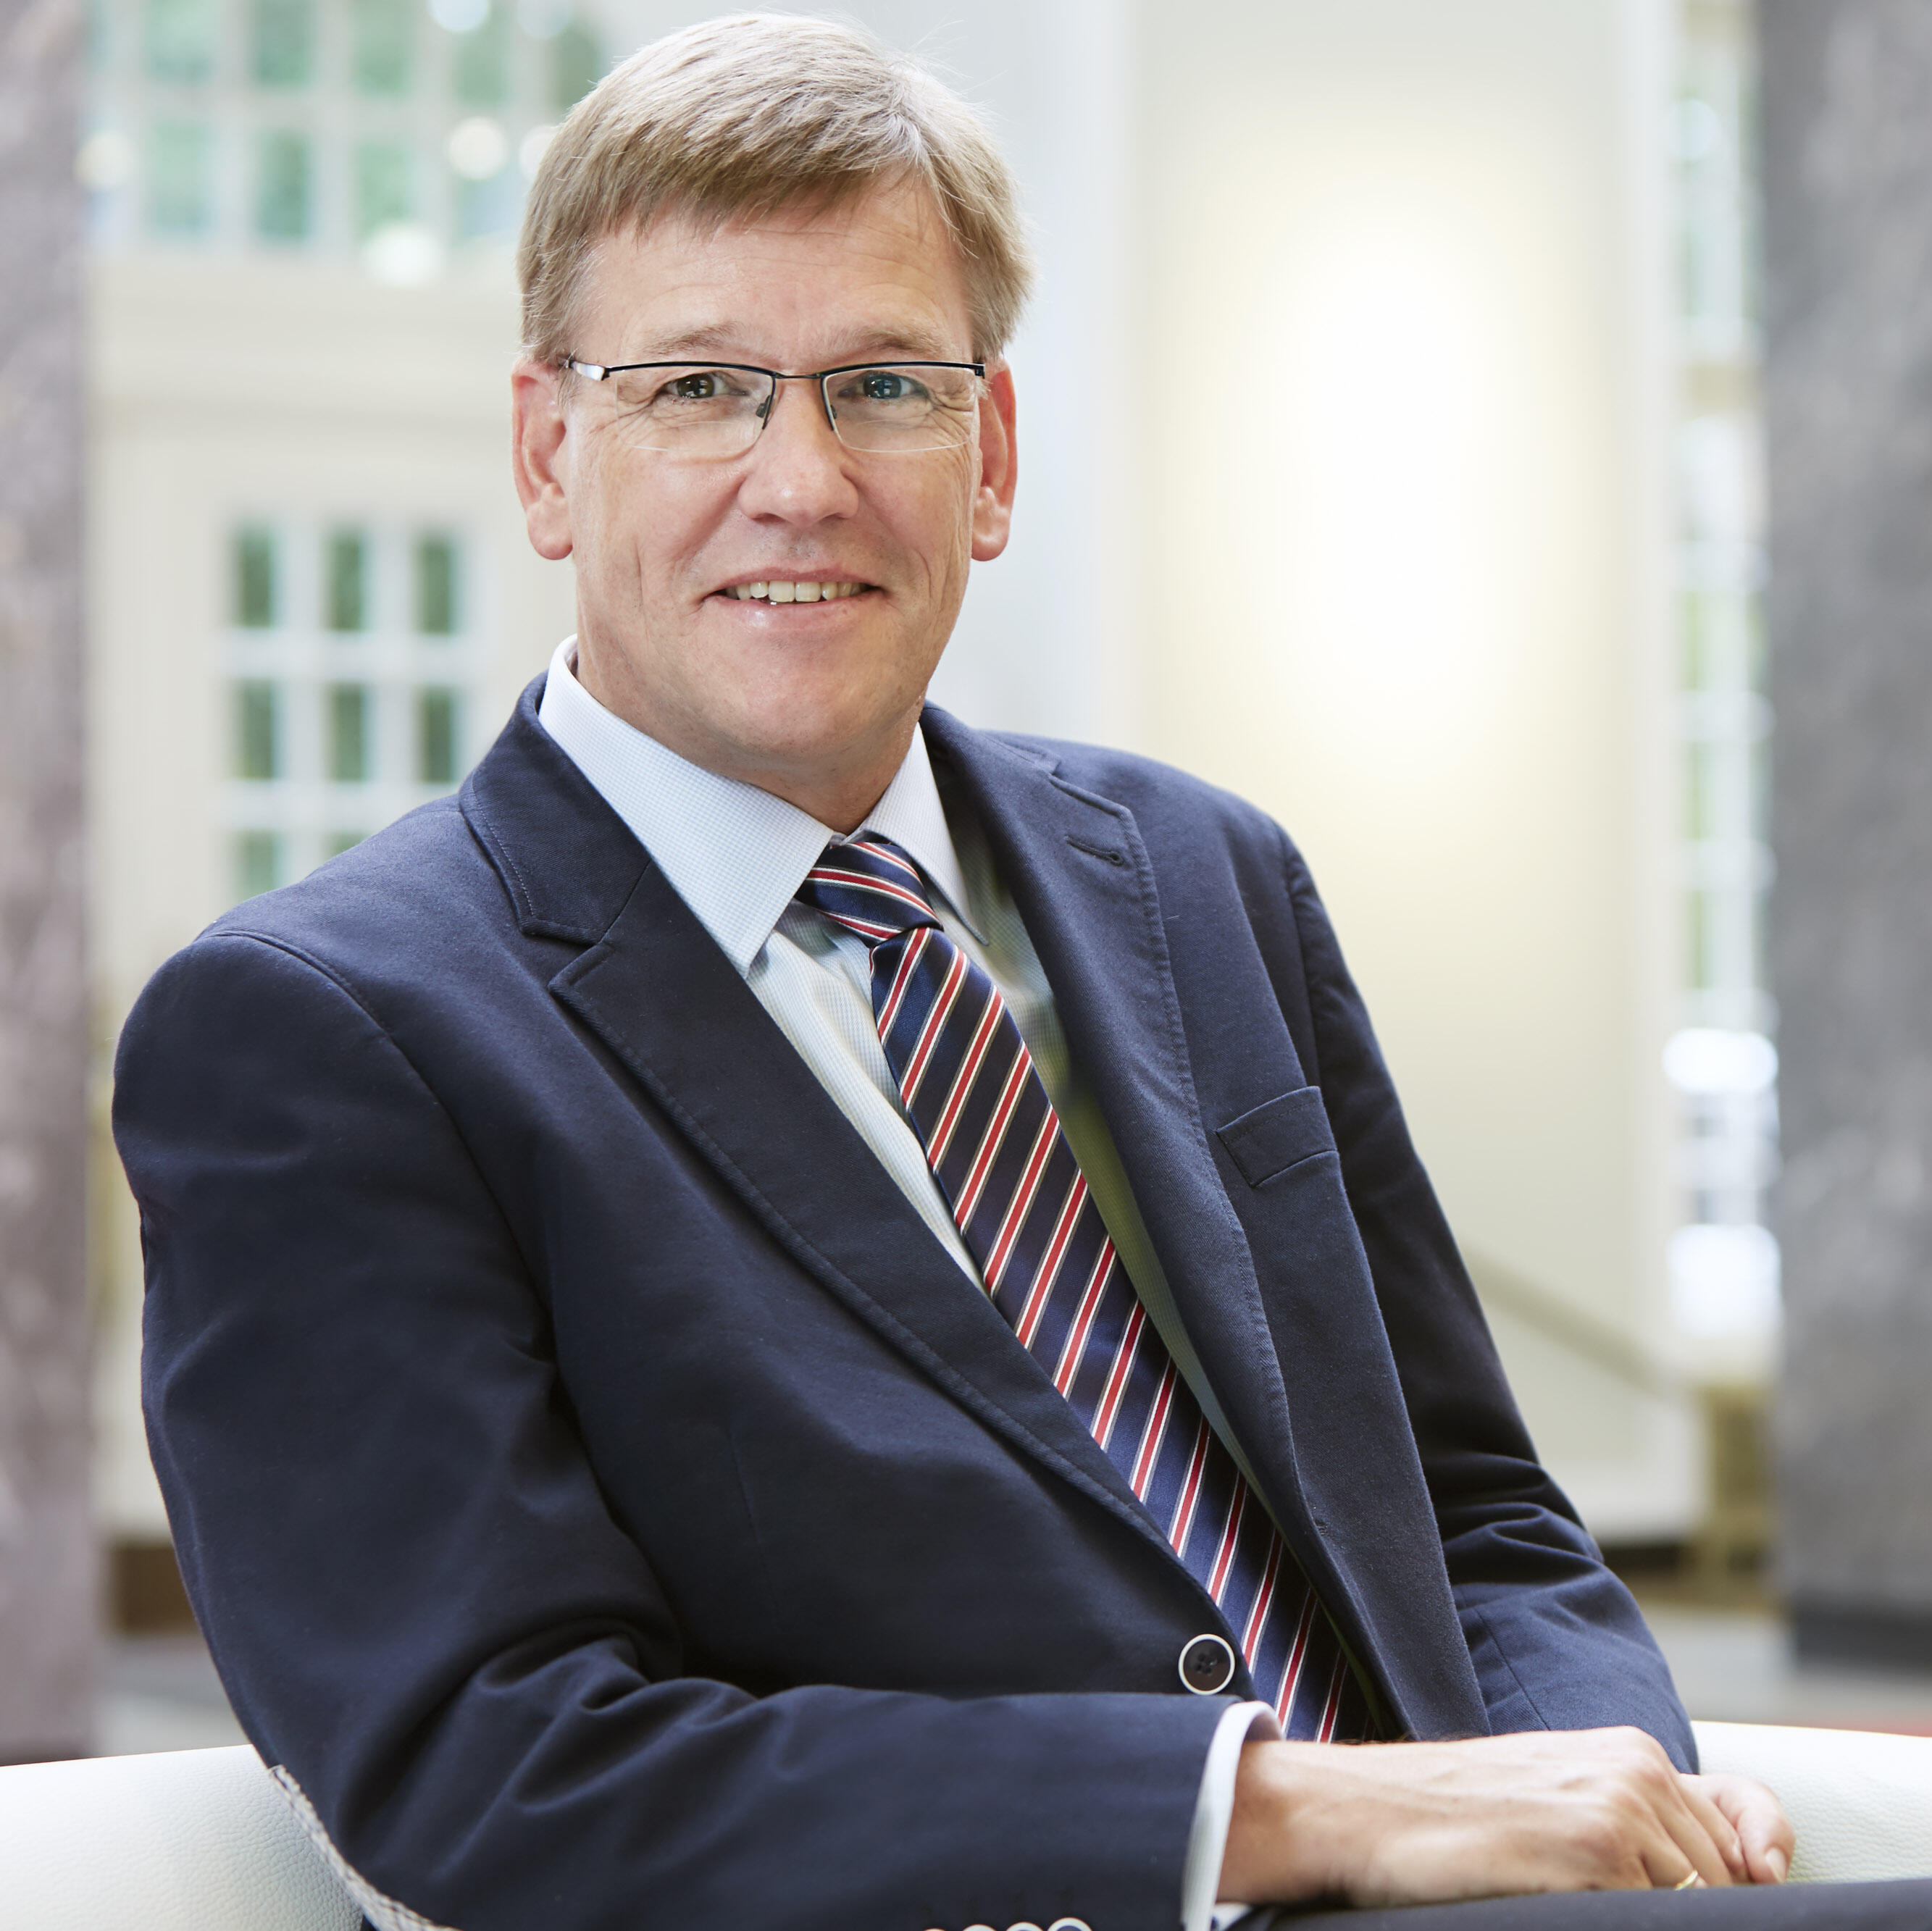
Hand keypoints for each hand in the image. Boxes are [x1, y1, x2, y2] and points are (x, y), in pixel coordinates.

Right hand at [1219, 1726, 1790, 1907]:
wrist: (1362, 1810)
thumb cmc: (1450, 1817)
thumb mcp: (1558, 1799)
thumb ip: (1638, 1825)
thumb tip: (1734, 1876)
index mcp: (1631, 1754)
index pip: (1751, 1823)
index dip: (1764, 1863)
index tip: (1760, 1882)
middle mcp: (1637, 1771)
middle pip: (1727, 1883)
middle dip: (1689, 1908)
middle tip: (1599, 1900)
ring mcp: (1620, 1810)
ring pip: (1698, 1904)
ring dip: (1653, 1917)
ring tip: (1570, 1903)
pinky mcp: (1596, 1851)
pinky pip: (1659, 1916)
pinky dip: (1625, 1925)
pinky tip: (1563, 1912)